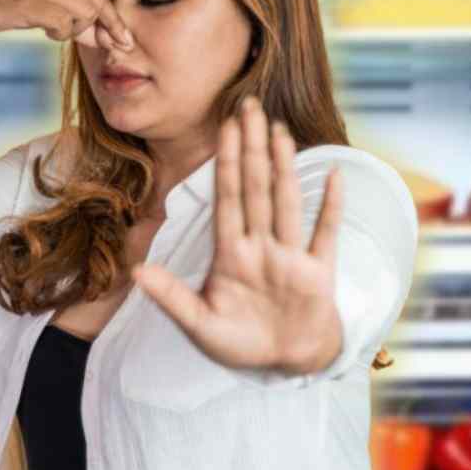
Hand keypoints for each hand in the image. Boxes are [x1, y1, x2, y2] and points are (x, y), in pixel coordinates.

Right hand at [0, 0, 133, 49]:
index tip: (124, 40)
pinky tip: (45, 30)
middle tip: (90, 43)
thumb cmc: (5, 1)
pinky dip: (60, 34)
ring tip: (53, 29)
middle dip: (98, 30)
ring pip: (83, 14)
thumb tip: (105, 36)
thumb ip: (73, 10)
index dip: (113, 19)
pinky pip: (64, 24)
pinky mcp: (29, 0)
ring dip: (74, 31)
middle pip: (96, 4)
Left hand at [131, 96, 345, 375]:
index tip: (224, 127)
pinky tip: (332, 174)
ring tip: (279, 130)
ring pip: (286, 201)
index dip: (225, 162)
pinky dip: (330, 206)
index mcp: (231, 254)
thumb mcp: (200, 325)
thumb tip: (137, 270)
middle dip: (251, 148)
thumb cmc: (242, 343)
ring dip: (284, 167)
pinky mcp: (318, 273)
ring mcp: (290, 257)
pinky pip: (325, 233)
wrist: (284, 363)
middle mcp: (261, 247)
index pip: (226, 198)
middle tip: (249, 106)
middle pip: (255, 188)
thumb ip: (172, 297)